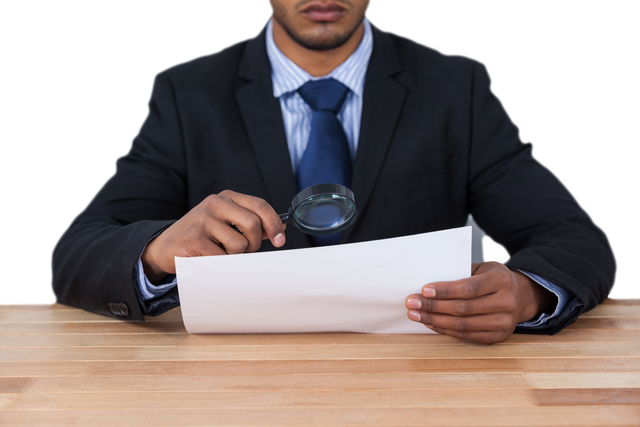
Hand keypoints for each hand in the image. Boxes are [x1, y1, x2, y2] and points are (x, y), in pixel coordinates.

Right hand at [141, 190, 285, 283]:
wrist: (166, 246)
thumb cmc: (202, 235)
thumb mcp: (227, 223)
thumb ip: (252, 224)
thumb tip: (280, 230)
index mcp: (226, 198)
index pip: (259, 206)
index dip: (274, 224)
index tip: (280, 240)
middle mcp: (215, 204)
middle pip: (253, 225)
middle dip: (254, 243)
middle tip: (244, 249)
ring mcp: (203, 220)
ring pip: (239, 244)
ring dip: (236, 255)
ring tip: (222, 252)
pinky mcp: (195, 238)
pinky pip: (223, 257)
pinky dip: (222, 263)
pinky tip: (210, 257)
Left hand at [405, 261, 556, 343]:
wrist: (520, 296)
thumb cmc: (494, 279)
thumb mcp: (482, 268)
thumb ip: (460, 273)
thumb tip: (429, 282)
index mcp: (501, 281)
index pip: (468, 288)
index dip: (445, 290)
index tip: (424, 290)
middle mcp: (506, 302)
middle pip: (463, 308)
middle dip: (433, 306)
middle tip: (412, 303)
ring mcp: (504, 322)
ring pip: (462, 325)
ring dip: (434, 320)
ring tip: (416, 314)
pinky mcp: (498, 337)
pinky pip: (466, 335)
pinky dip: (445, 330)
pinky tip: (430, 323)